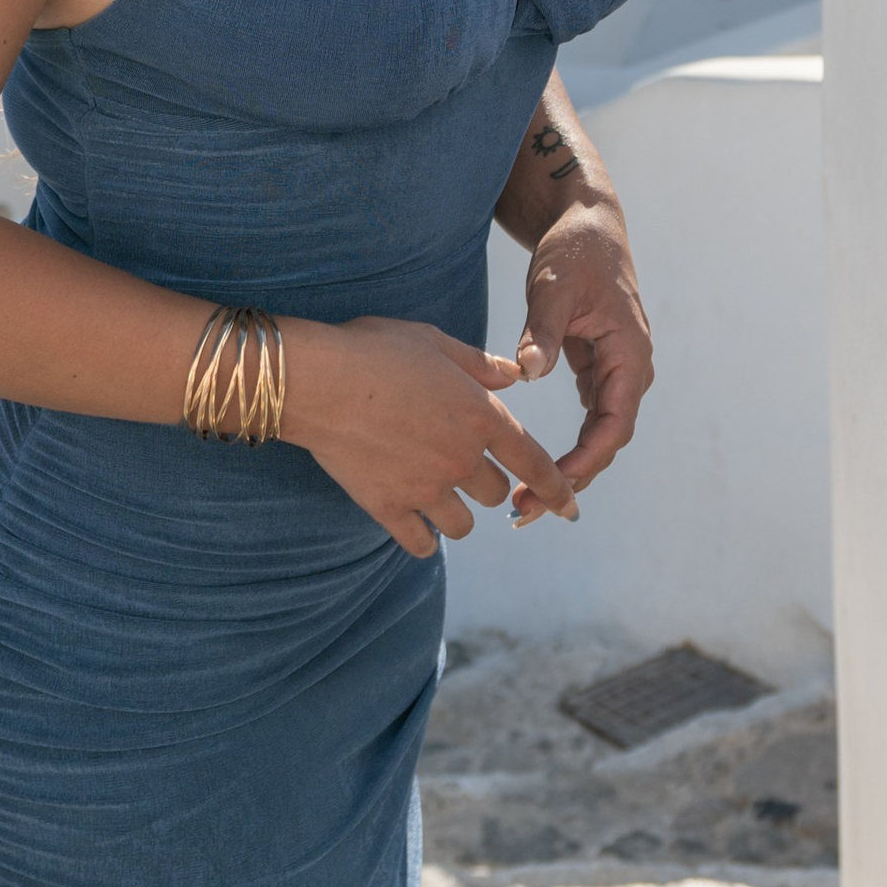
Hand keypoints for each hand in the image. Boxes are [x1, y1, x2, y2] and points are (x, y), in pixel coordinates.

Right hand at [281, 316, 577, 559]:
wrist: (316, 378)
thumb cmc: (375, 349)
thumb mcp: (434, 342)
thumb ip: (480, 364)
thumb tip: (515, 374)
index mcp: (482, 416)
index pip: (535, 464)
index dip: (558, 490)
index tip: (570, 509)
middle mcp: (461, 458)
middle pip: (496, 494)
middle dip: (487, 483)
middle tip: (461, 465)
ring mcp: (425, 488)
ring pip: (463, 525)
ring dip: (457, 512)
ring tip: (437, 492)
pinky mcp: (389, 507)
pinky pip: (420, 544)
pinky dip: (423, 537)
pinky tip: (414, 522)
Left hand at [512, 198, 652, 517]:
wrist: (586, 222)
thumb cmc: (574, 251)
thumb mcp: (553, 285)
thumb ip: (543, 330)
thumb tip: (527, 372)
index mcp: (630, 355)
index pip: (613, 426)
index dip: (584, 462)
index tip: (551, 487)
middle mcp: (630, 370)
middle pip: (607, 441)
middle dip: (572, 479)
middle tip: (526, 511)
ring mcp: (615, 371)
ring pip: (598, 434)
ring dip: (569, 467)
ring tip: (526, 500)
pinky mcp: (597, 367)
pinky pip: (588, 417)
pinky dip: (567, 444)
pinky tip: (533, 465)